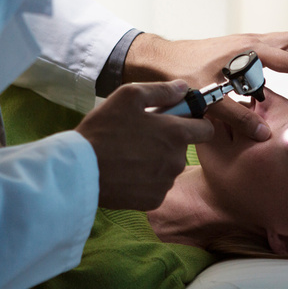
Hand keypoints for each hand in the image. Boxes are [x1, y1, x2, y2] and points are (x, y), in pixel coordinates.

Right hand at [75, 80, 213, 209]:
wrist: (80, 170)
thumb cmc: (104, 129)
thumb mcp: (129, 96)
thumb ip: (162, 90)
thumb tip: (184, 88)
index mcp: (176, 133)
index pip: (207, 129)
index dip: (195, 121)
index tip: (180, 119)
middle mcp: (177, 160)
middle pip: (183, 147)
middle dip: (168, 139)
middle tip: (141, 133)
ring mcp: (166, 183)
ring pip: (168, 167)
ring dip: (156, 159)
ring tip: (128, 153)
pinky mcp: (153, 200)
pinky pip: (157, 185)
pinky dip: (146, 179)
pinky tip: (126, 171)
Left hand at [122, 31, 287, 140]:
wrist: (157, 58)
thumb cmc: (179, 77)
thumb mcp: (206, 100)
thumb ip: (236, 118)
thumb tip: (266, 136)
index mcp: (249, 53)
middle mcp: (251, 42)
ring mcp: (245, 41)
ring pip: (287, 39)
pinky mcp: (238, 47)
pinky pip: (274, 45)